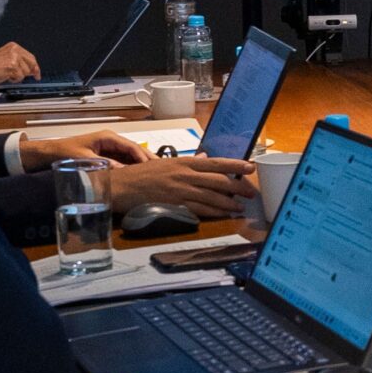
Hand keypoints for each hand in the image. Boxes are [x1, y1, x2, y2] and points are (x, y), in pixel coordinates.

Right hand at [0, 41, 39, 92]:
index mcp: (13, 46)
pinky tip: (4, 76)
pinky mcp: (12, 66)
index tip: (37, 73)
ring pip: (26, 72)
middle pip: (32, 64)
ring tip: (4, 74)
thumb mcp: (5, 61)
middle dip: (28, 72)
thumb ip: (19, 63)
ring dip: (17, 77)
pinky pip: (20, 77)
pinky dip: (13, 80)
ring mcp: (14, 57)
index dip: (35, 66)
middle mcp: (15, 49)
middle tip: (22, 77)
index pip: (30, 57)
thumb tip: (33, 70)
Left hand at [19, 130, 150, 172]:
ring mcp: (109, 148)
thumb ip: (104, 164)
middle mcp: (111, 141)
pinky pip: (123, 160)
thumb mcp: (85, 159)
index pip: (132, 146)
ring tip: (155, 173)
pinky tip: (140, 175)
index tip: (153, 167)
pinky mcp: (106, 156)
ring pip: (131, 155)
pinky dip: (132, 166)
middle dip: (148, 159)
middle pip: (135, 150)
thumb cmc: (65, 152)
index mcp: (108, 138)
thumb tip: (123, 171)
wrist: (49, 153)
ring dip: (142, 163)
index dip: (143, 156)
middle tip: (162, 169)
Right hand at [112, 156, 256, 217]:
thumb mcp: (167, 163)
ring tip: (240, 207)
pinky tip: (222, 214)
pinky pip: (199, 209)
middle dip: (238, 187)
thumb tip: (206, 157)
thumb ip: (189, 162)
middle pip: (219, 180)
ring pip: (212, 196)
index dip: (235, 165)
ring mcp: (181, 190)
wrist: (121, 186)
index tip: (251, 167)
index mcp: (184, 162)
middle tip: (251, 193)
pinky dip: (213, 212)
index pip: (216, 163)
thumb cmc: (141, 174)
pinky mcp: (175, 205)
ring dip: (229, 203)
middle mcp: (185, 174)